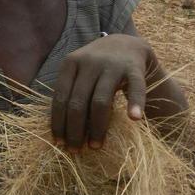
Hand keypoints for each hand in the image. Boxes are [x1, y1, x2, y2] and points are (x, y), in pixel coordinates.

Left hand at [51, 34, 153, 148]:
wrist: (126, 43)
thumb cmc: (96, 67)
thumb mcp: (78, 72)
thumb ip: (69, 92)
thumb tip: (59, 131)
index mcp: (70, 63)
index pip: (61, 98)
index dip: (58, 122)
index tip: (58, 142)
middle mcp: (89, 62)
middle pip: (78, 103)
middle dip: (75, 130)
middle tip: (75, 150)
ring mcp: (112, 65)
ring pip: (100, 101)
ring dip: (98, 128)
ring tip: (96, 146)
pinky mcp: (133, 68)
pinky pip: (135, 88)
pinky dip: (135, 103)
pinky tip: (134, 118)